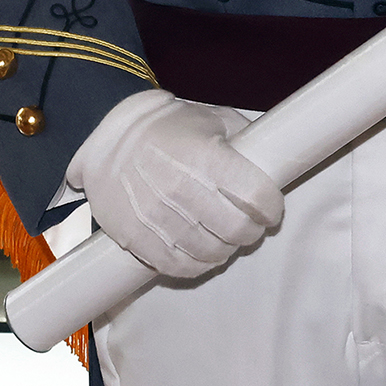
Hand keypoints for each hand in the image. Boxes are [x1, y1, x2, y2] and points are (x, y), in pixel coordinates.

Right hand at [66, 90, 283, 278]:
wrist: (110, 136)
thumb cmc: (167, 126)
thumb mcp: (211, 119)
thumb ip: (244, 139)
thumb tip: (275, 158)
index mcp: (205, 156)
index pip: (256, 195)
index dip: (272, 207)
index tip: (272, 209)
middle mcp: (181, 188)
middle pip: (236, 229)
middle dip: (252, 231)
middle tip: (252, 226)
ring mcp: (156, 216)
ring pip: (209, 253)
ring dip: (226, 250)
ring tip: (227, 240)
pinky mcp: (135, 236)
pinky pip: (177, 266)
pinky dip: (197, 266)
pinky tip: (203, 255)